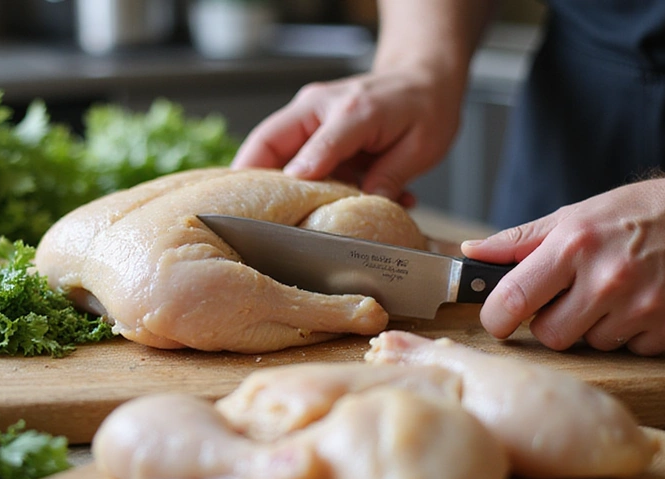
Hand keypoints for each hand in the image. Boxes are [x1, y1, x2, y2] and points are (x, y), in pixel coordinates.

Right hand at [231, 69, 462, 207]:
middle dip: (249, 176)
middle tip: (239, 211)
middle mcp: (320, 107)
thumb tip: (365, 205)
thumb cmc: (424, 107)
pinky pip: (290, 158)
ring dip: (268, 184)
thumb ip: (389, 176)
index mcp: (351, 109)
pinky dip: (293, 183)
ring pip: (270, 149)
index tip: (280, 203)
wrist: (423, 78)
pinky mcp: (308, 129)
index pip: (314, 145)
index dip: (294, 176)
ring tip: (265, 214)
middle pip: (268, 140)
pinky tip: (310, 204)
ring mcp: (309, 116)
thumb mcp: (420, 146)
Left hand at [461, 166, 664, 354]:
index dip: (496, 317)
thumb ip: (520, 241)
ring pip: (591, 345)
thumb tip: (472, 253)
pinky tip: (643, 302)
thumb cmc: (640, 213)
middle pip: (550, 335)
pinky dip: (632, 333)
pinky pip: (631, 350)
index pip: (512, 299)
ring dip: (594, 326)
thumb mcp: (576, 216)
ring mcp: (645, 307)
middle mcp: (608, 279)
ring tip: (613, 293)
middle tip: (570, 297)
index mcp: (574, 246)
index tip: (498, 319)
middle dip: (552, 322)